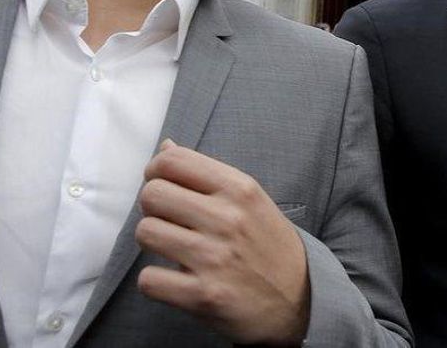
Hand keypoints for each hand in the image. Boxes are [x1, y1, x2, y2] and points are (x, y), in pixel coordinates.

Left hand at [135, 140, 310, 344]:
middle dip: (152, 207)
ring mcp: (215, 258)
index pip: (173, 161)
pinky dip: (155, 281)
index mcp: (239, 188)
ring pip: (146, 232)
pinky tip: (174, 278)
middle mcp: (227, 218)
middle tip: (168, 219)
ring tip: (173, 247)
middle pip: (152, 194)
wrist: (300, 298)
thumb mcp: (249, 199)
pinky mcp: (203, 296)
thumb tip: (165, 147)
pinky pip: (148, 280)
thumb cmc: (268, 244)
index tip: (161, 183)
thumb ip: (206, 173)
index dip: (155, 170)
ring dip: (153, 242)